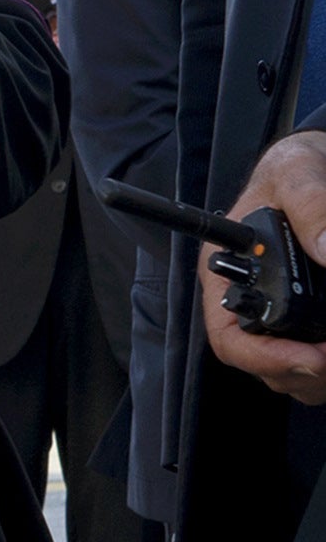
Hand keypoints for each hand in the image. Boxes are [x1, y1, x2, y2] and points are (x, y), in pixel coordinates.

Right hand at [204, 132, 325, 402]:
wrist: (317, 167)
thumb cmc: (295, 168)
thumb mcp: (295, 172)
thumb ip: (311, 205)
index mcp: (227, 273)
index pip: (227, 336)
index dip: (265, 357)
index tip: (314, 357)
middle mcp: (248, 301)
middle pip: (263, 364)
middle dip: (304, 371)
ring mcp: (278, 315)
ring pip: (290, 372)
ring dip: (319, 374)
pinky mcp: (306, 320)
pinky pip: (312, 362)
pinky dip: (325, 364)